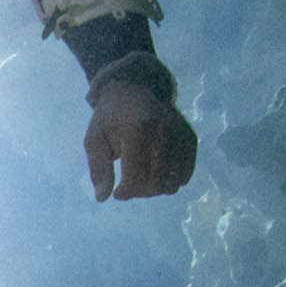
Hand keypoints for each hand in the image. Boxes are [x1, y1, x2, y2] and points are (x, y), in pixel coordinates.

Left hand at [84, 76, 197, 201]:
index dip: (124, 193)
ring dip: (155, 188)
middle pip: (156, 185)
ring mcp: (179, 136)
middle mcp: (163, 133)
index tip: (116, 193)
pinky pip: (185, 175)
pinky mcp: (190, 139)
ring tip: (142, 176)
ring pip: (172, 184)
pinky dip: (171, 180)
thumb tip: (102, 198)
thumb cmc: (110, 118)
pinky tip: (156, 170)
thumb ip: (99, 169)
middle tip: (128, 183)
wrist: (135, 88)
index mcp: (137, 131)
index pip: (136, 178)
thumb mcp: (95, 140)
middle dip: (139, 192)